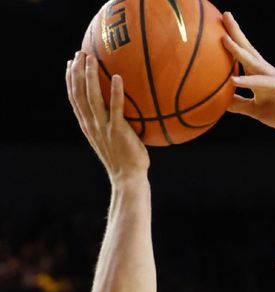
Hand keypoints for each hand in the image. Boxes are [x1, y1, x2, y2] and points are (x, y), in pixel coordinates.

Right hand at [65, 52, 148, 183]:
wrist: (128, 179)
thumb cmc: (125, 159)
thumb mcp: (112, 139)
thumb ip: (111, 123)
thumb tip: (122, 109)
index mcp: (88, 125)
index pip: (74, 98)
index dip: (71, 80)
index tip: (70, 63)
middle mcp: (92, 125)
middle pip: (79, 94)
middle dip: (77, 72)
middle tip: (79, 53)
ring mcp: (104, 128)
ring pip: (92, 98)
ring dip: (90, 77)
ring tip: (90, 59)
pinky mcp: (118, 132)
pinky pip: (116, 108)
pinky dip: (116, 92)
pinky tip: (117, 77)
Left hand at [222, 13, 274, 130]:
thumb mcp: (256, 110)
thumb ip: (239, 104)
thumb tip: (221, 102)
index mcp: (260, 75)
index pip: (244, 54)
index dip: (232, 40)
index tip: (219, 25)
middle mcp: (266, 72)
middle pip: (248, 49)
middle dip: (236, 32)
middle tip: (225, 14)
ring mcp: (274, 78)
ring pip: (254, 62)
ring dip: (239, 50)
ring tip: (224, 39)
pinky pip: (261, 83)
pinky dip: (248, 81)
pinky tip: (234, 80)